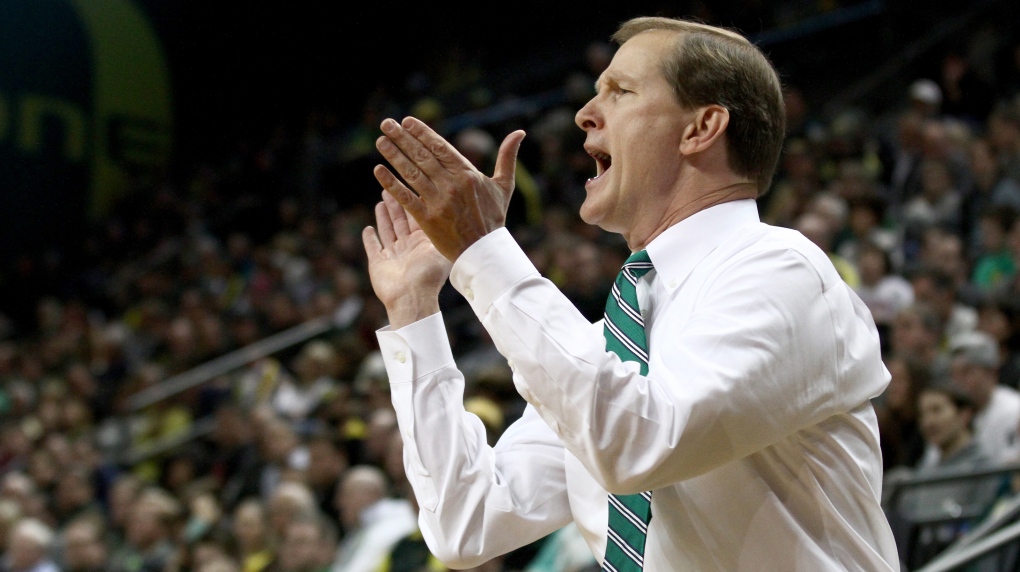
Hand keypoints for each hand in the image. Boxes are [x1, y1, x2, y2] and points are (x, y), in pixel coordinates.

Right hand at [363, 191, 451, 328]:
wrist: (412, 298)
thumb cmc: (429, 275)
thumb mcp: (439, 248)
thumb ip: (440, 229)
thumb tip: (451, 209)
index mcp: (423, 243)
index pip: (417, 216)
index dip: (413, 201)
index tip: (409, 185)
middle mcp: (409, 247)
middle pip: (401, 221)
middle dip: (396, 204)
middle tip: (390, 186)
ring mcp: (394, 256)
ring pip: (387, 231)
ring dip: (384, 217)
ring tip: (381, 200)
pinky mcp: (378, 264)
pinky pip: (373, 247)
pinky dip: (370, 239)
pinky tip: (368, 228)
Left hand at [373, 116, 524, 260]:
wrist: (484, 252)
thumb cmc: (493, 218)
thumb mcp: (503, 186)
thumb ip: (507, 158)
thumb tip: (520, 132)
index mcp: (468, 175)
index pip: (440, 148)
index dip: (422, 133)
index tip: (407, 121)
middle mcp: (451, 185)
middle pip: (422, 156)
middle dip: (402, 138)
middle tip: (386, 124)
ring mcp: (438, 202)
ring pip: (411, 173)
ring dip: (394, 155)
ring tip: (381, 141)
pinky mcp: (427, 219)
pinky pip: (406, 198)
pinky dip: (391, 184)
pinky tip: (379, 170)